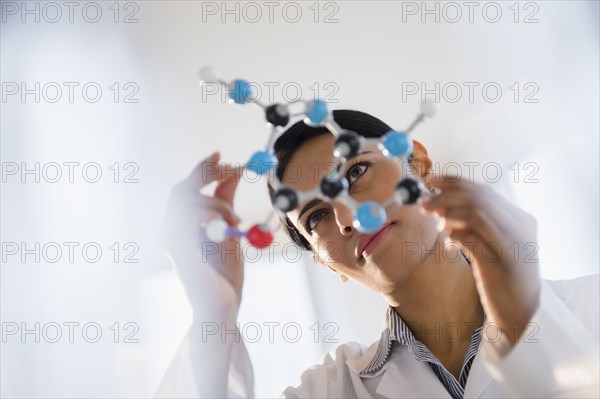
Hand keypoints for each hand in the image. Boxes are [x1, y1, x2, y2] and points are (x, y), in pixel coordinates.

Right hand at [158, 151, 244, 314]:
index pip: (185, 189)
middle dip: (208, 174)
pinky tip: (227, 227)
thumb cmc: (223, 275)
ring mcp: (170, 239)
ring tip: (235, 220)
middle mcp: (169, 230)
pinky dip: (212, 214)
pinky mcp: (176, 248)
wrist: (222, 307)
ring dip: (217, 202)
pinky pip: (190, 216)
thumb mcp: (229, 230)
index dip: (202, 169)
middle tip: (233, 169)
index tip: (221, 155)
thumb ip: (226, 202)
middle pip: (182, 189)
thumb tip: (234, 173)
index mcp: (180, 226)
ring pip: (189, 199)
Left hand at [422, 175, 540, 346]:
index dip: (454, 183)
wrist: (518, 313)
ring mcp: (513, 244)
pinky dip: (455, 236)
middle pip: (478, 198)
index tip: (431, 181)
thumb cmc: (500, 276)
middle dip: (445, 197)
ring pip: (476, 213)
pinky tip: (449, 244)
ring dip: (448, 215)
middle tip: (424, 204)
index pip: (483, 190)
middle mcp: (521, 228)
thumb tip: (441, 204)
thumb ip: (474, 224)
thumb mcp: (491, 244)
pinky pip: (473, 239)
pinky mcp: (501, 263)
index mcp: (520, 219)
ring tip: (436, 224)